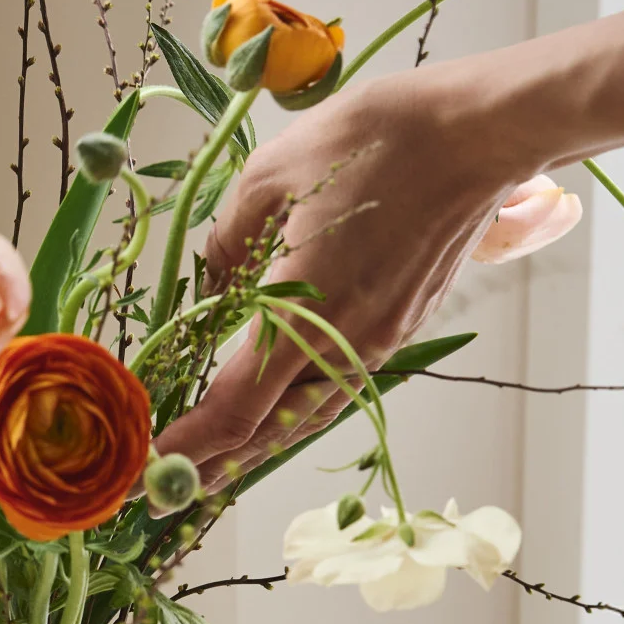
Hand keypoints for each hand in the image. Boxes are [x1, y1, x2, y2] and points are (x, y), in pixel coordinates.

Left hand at [158, 64, 540, 484]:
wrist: (475, 134)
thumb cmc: (374, 141)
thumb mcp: (270, 175)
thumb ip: (226, 241)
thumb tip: (212, 285)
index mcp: (303, 311)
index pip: (235, 407)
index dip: (188, 445)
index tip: (148, 468)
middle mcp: (344, 343)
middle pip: (271, 432)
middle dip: (215, 465)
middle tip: (168, 489)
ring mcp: (378, 339)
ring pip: (308, 417)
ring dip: (256, 448)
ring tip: (214, 466)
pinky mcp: (399, 326)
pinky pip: (337, 387)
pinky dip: (295, 414)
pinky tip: (274, 412)